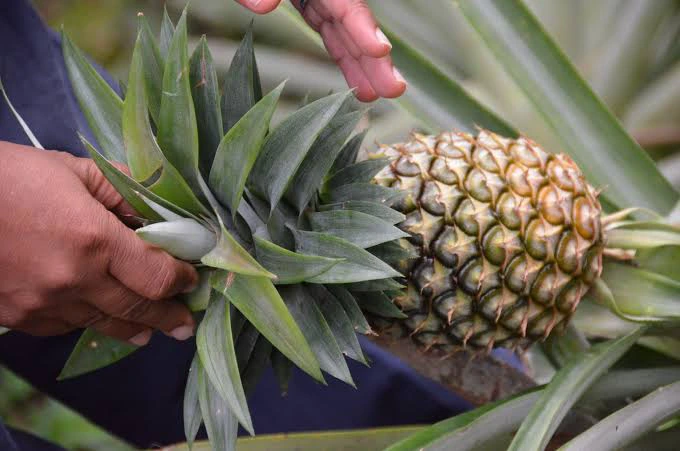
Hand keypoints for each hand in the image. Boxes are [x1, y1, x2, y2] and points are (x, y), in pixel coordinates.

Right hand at [0, 142, 197, 344]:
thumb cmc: (7, 177)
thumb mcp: (71, 171)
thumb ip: (122, 191)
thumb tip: (160, 208)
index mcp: (93, 239)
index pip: (156, 274)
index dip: (179, 280)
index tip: (189, 279)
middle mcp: (73, 279)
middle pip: (136, 309)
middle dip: (166, 318)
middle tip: (184, 326)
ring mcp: (43, 304)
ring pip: (102, 323)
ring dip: (132, 328)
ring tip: (150, 332)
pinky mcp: (18, 317)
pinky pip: (67, 326)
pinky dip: (89, 321)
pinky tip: (99, 316)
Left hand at [234, 0, 405, 101]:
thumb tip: (264, 7)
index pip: (341, 1)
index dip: (361, 26)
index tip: (379, 52)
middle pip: (350, 20)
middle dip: (373, 56)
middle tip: (394, 89)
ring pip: (343, 31)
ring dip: (361, 64)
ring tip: (378, 96)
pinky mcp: (307, 1)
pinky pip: (329, 32)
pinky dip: (343, 56)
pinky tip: (358, 83)